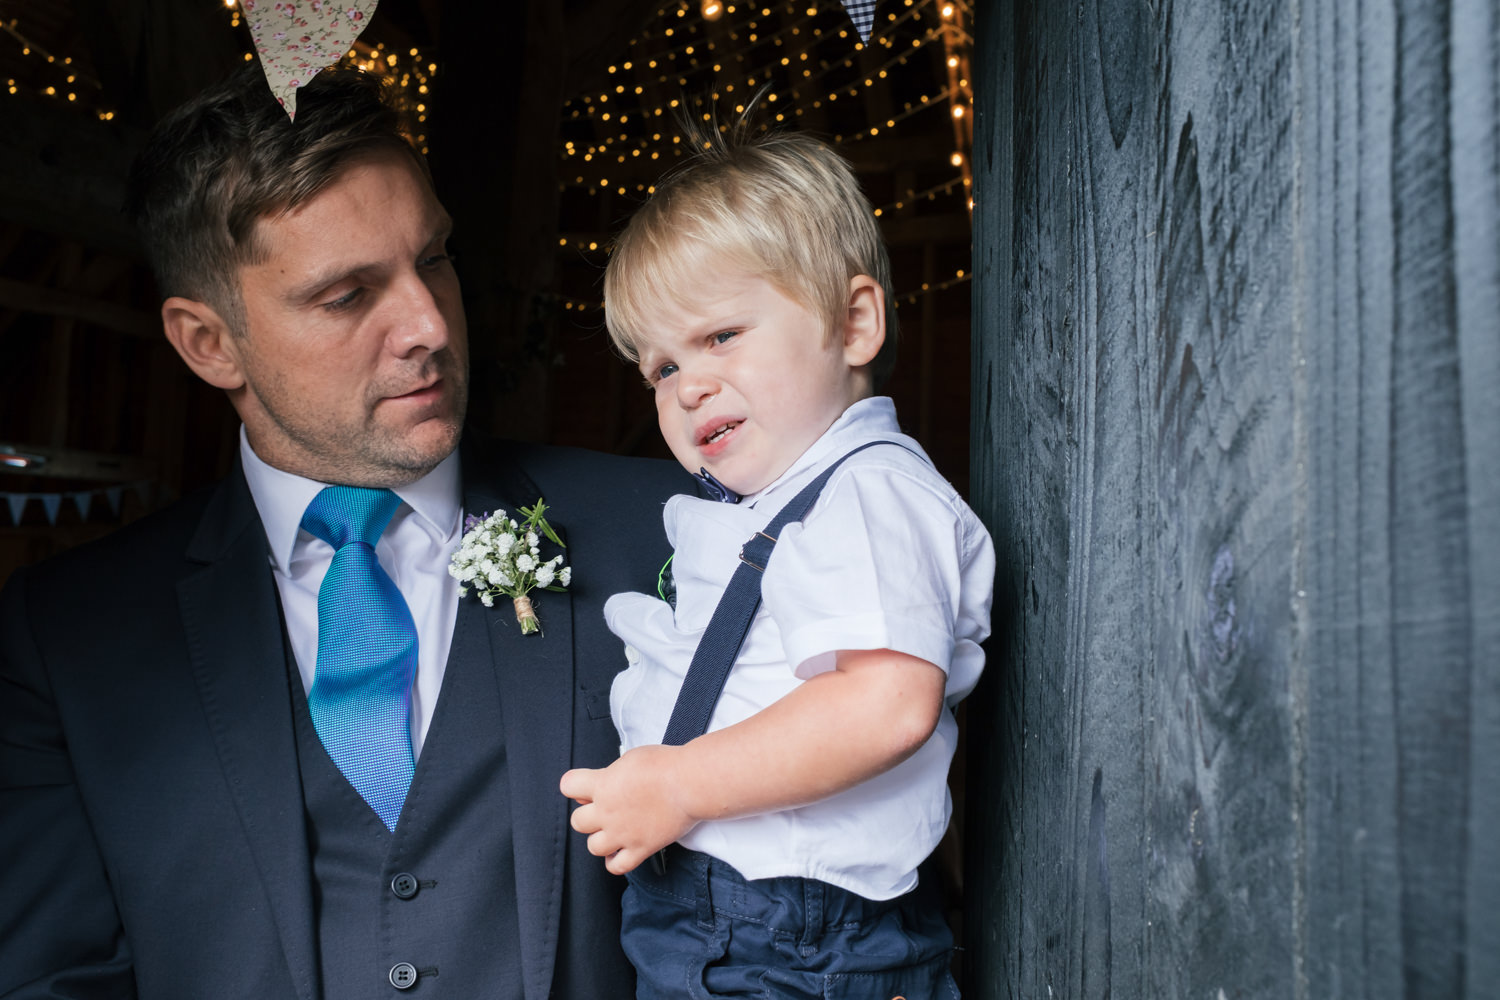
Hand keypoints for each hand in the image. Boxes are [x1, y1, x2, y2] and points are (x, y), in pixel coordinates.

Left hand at [559, 745, 697, 874]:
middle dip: (588, 815)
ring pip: (593, 847)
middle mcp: (607, 812)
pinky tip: (621, 850)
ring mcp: (623, 833)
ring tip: (614, 830)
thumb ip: (611, 773)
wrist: (689, 783)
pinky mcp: (640, 848)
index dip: (575, 785)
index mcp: (603, 785)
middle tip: (603, 809)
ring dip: (601, 839)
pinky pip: (617, 867)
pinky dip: (615, 861)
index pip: (568, 786)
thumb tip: (603, 784)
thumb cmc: (665, 765)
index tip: (584, 786)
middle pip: (577, 821)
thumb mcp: (630, 757)